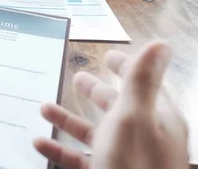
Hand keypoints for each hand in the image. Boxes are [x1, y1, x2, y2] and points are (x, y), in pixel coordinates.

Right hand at [34, 41, 188, 168]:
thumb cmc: (134, 166)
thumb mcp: (133, 118)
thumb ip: (140, 81)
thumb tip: (160, 44)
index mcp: (155, 119)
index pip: (142, 84)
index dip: (125, 67)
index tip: (109, 55)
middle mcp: (141, 138)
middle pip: (116, 108)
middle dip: (95, 92)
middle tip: (77, 77)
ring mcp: (122, 160)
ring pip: (93, 134)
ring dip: (68, 120)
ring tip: (44, 107)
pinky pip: (79, 160)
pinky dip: (59, 149)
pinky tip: (40, 142)